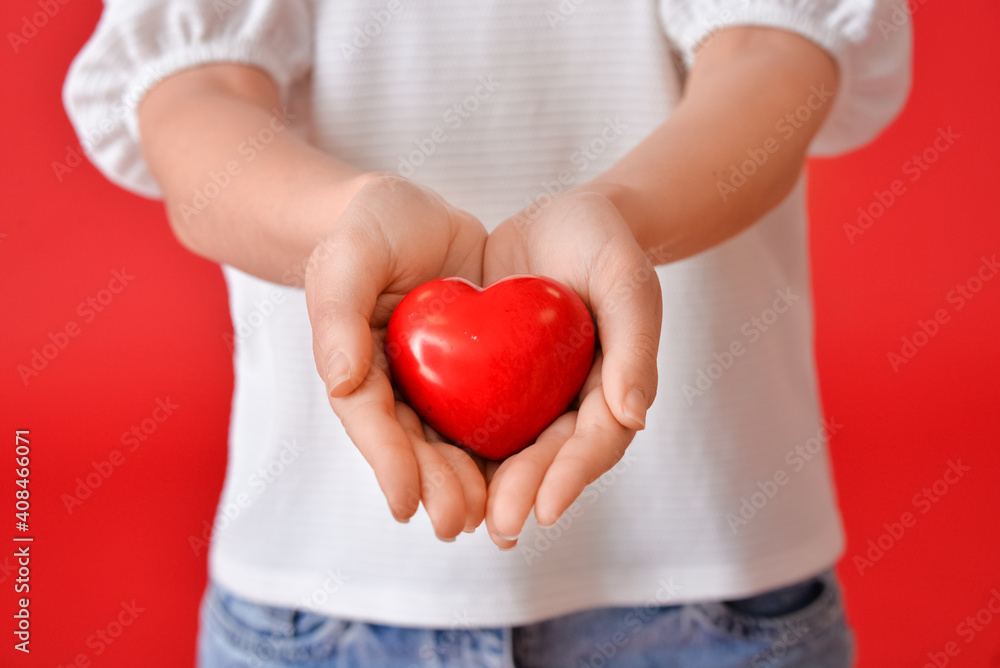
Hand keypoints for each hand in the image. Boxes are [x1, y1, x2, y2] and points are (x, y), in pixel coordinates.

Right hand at [305, 174, 487, 539]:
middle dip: (434, 486)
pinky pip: (483, 409)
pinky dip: (497, 443)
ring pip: (447, 440)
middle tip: (460, 523)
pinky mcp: (468, 368)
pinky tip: (522, 470)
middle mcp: (391, 383)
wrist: (410, 212)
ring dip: (466, 481)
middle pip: (411, 444)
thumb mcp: (349, 257)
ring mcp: (430, 379)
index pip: (368, 421)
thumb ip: (338, 314)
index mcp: (354, 365)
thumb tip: (339, 383)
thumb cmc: (367, 229)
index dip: (387, 464)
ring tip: (491, 517)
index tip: (406, 506)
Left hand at [481, 189, 661, 547]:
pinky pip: (474, 414)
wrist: (562, 216)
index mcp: (611, 390)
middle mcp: (571, 402)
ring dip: (487, 486)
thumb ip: (634, 345)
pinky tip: (427, 467)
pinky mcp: (495, 378)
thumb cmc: (604, 244)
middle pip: (548, 458)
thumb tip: (633, 418)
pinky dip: (455, 443)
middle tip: (495, 525)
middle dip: (523, 493)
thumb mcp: (626, 282)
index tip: (545, 510)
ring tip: (459, 518)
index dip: (572, 477)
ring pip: (509, 449)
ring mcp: (532, 394)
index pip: (595, 442)